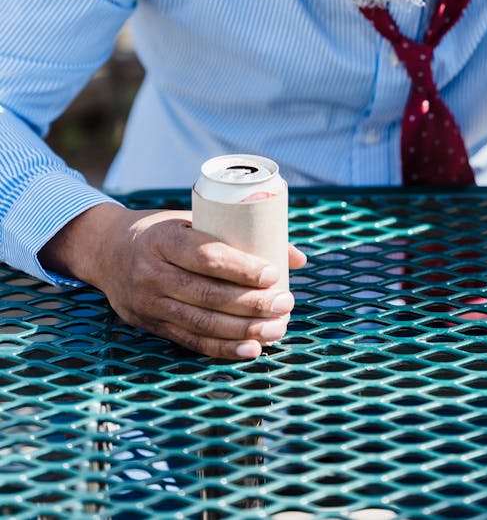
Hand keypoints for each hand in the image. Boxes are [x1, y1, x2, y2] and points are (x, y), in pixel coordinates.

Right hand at [40, 202, 306, 359]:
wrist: (107, 251)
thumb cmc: (164, 230)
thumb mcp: (193, 218)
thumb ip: (240, 235)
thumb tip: (297, 258)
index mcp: (163, 239)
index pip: (207, 256)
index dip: (242, 268)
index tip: (273, 274)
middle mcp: (152, 273)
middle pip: (208, 294)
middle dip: (252, 303)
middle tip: (285, 303)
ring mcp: (148, 303)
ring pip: (202, 323)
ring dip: (245, 330)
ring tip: (278, 328)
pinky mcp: (150, 325)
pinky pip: (190, 341)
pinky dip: (223, 349)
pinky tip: (252, 349)